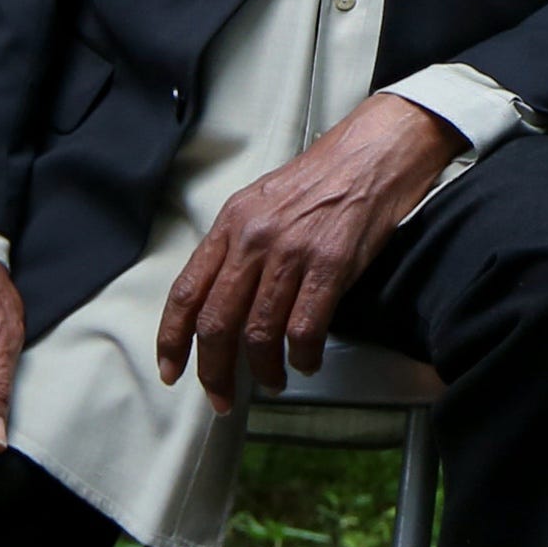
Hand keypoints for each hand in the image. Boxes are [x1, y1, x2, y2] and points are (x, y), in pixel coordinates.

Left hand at [157, 93, 462, 410]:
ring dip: (263, 371)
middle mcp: (254, 238)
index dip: (172, 340)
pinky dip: (303, 355)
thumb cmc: (326, 176)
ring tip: (272, 382)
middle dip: (215, 371)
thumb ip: (238, 245)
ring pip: (259, 332)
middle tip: (222, 396)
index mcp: (231, 222)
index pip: (186, 292)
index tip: (173, 370)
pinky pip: (304, 327)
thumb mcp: (263, 201)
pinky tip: (307, 361)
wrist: (375, 150)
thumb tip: (225, 299)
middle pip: (217, 322)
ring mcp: (292, 251)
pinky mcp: (331, 263)